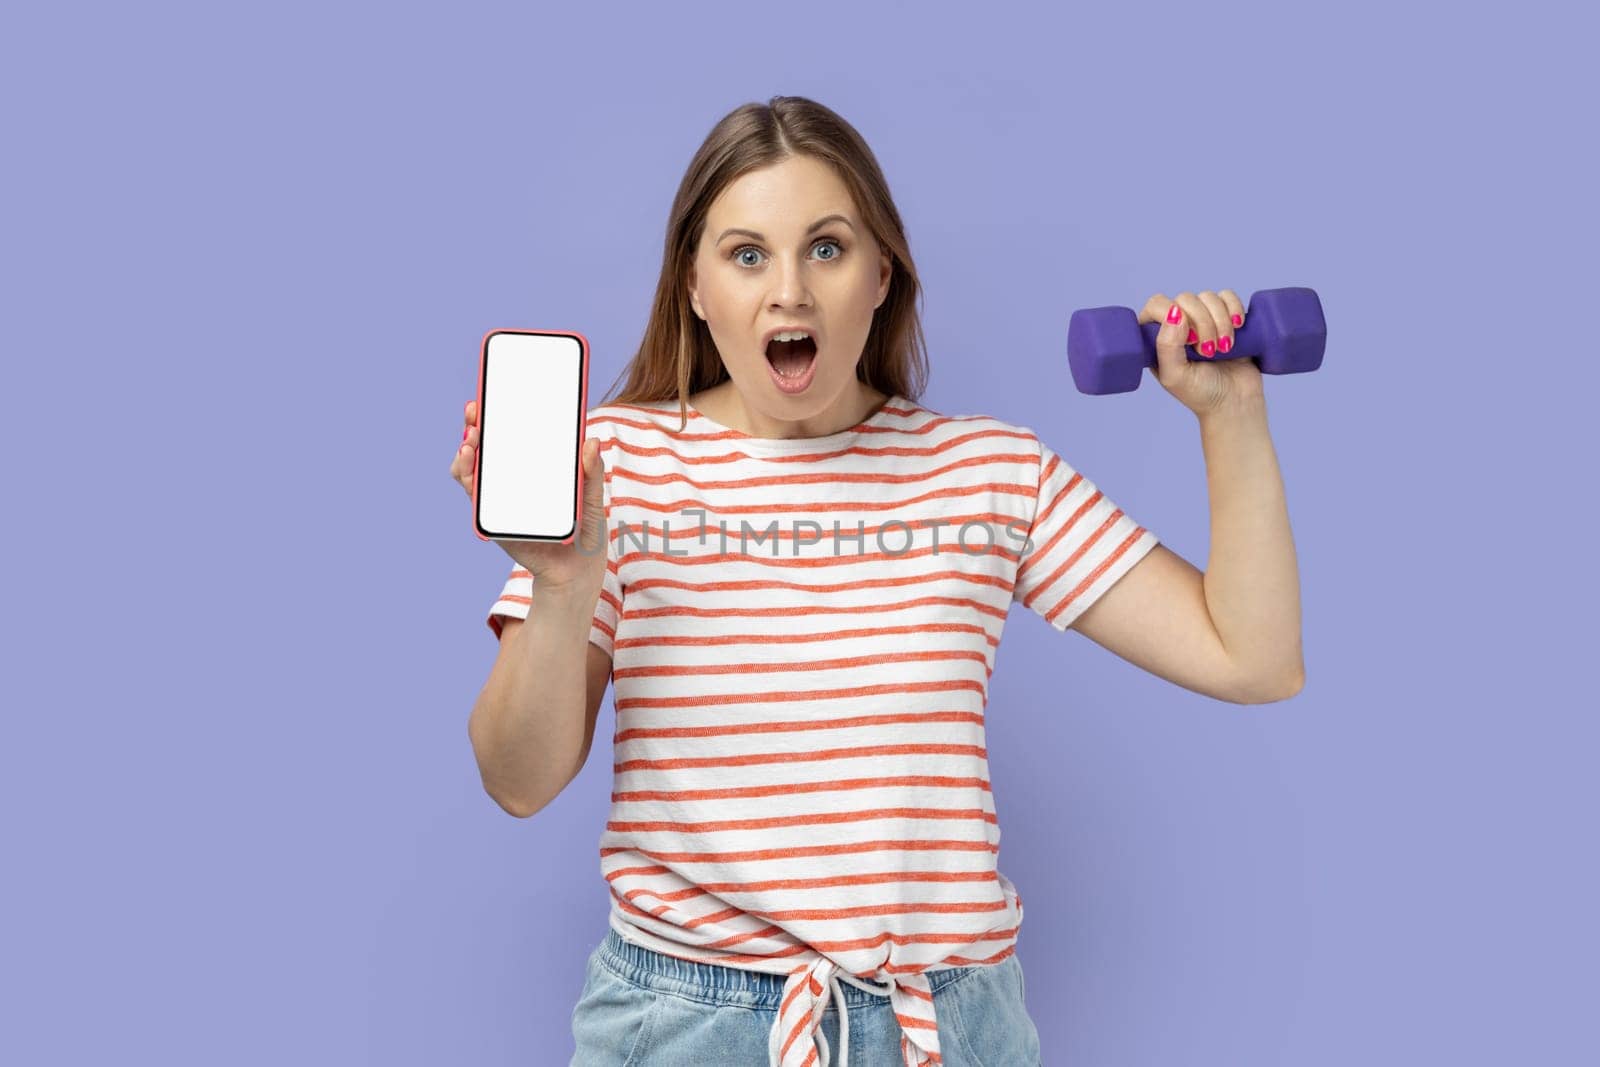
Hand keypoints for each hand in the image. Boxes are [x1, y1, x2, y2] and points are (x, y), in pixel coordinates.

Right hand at [450, 398, 609, 590]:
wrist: (577, 573)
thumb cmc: (586, 534)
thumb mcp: (592, 499)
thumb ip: (591, 473)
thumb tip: (592, 440)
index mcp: (538, 471)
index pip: (516, 438)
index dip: (503, 416)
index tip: (497, 393)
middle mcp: (515, 482)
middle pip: (489, 448)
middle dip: (477, 425)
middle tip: (475, 408)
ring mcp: (502, 499)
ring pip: (474, 467)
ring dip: (467, 448)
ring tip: (471, 435)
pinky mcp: (494, 518)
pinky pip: (475, 494)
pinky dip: (467, 475)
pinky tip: (469, 459)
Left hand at [1138, 289, 1264, 416]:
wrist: (1235, 402)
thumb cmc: (1201, 393)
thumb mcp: (1175, 376)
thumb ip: (1167, 346)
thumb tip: (1175, 312)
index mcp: (1157, 337)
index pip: (1157, 305)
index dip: (1173, 315)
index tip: (1189, 341)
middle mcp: (1178, 324)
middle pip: (1186, 298)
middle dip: (1203, 323)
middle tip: (1209, 351)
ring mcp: (1202, 319)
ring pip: (1208, 296)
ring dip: (1221, 320)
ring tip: (1225, 348)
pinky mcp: (1226, 317)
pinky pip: (1227, 296)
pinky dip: (1234, 308)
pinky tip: (1238, 326)